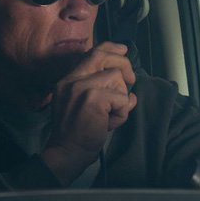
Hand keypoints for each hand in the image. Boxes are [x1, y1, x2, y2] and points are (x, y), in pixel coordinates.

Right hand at [41, 42, 136, 182]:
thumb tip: (130, 92)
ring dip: (121, 98)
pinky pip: (121, 98)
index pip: (91, 53)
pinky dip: (121, 113)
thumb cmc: (79, 133)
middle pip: (103, 56)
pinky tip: (110, 123)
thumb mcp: (87, 107)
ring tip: (111, 115)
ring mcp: (81, 87)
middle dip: (123, 64)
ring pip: (117, 78)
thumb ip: (105, 93)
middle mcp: (72, 79)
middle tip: (131, 79)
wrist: (67, 152)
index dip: (110, 48)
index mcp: (68, 80)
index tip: (123, 50)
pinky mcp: (93, 98)